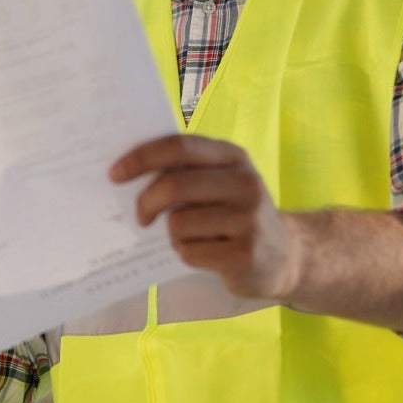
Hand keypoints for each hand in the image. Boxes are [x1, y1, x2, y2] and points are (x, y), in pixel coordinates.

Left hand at [109, 134, 300, 301]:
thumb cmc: (236, 214)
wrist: (288, 256)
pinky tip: (206, 254)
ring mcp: (249, 219)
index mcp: (233, 156)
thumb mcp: (221, 182)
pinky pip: (190, 252)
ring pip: (179, 223)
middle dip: (146, 202)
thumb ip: (186, 171)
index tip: (114, 173)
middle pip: (175, 184)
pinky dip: (186, 254)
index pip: (179, 146)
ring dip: (172, 234)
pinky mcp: (246, 254)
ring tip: (190, 237)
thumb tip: (128, 173)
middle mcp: (245, 182)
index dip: (141, 157)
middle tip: (139, 217)